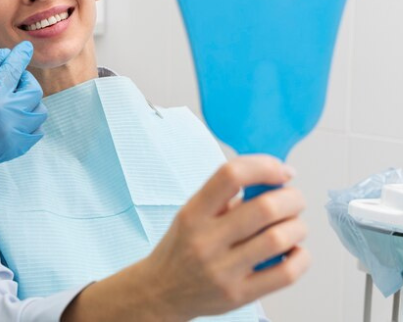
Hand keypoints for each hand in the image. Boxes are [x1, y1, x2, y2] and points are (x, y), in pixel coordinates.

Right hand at [0, 41, 46, 182]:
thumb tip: (6, 55)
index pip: (15, 70)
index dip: (21, 55)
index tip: (25, 48)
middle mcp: (8, 119)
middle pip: (33, 90)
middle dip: (24, 79)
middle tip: (10, 78)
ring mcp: (13, 137)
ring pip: (38, 111)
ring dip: (30, 100)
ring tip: (12, 98)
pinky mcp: (13, 150)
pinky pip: (35, 132)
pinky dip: (30, 120)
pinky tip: (15, 116)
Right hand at [63, 155, 309, 321]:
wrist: (161, 291)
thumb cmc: (183, 247)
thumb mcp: (192, 214)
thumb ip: (227, 198)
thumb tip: (277, 181)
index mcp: (193, 213)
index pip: (231, 176)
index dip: (264, 166)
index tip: (282, 171)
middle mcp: (205, 240)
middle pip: (265, 208)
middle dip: (292, 198)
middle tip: (294, 200)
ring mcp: (222, 270)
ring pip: (279, 239)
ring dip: (298, 227)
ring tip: (294, 226)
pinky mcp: (239, 295)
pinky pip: (286, 273)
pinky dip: (301, 257)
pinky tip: (293, 251)